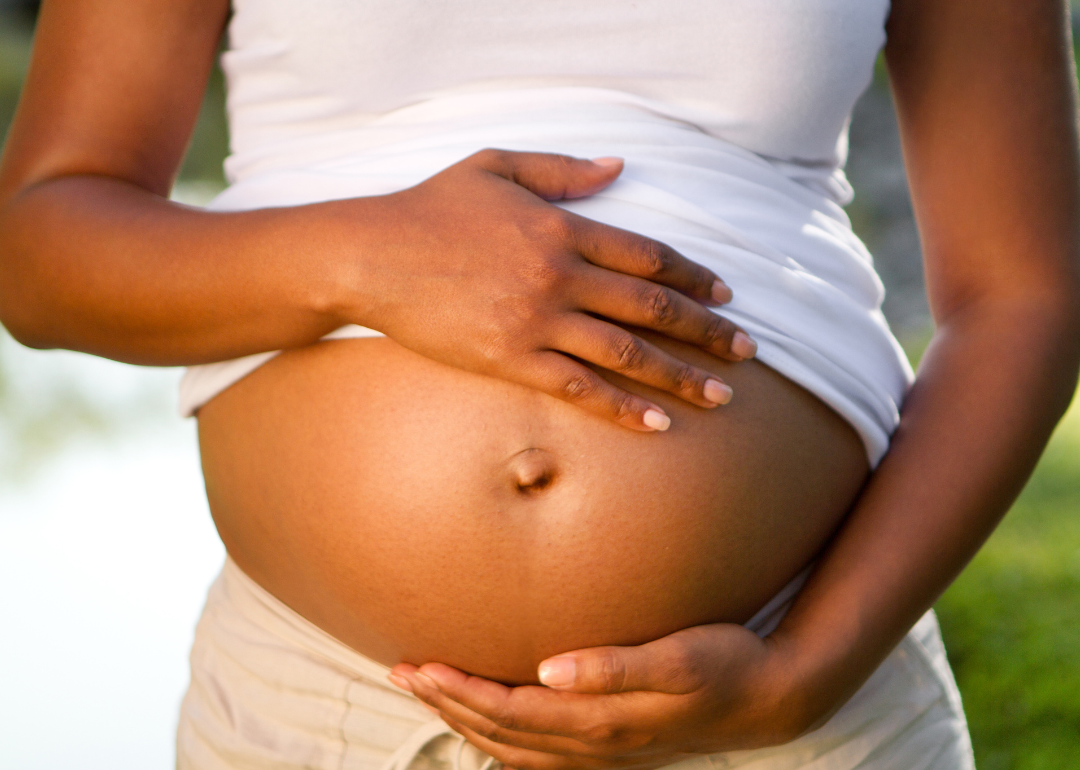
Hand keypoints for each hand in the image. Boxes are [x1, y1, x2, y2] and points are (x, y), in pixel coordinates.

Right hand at [345, 149, 756, 431]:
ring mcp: (536, 321)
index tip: (725, 294)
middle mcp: (559, 275)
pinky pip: (578, 387)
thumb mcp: (496, 166)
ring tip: (722, 397)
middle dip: (707, 329)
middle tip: (748, 350)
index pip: (647, 255)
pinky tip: (656, 423)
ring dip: (681, 375)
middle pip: (651, 307)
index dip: (693, 276)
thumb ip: (562, 171)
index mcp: (561, 228)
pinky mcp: (510, 360)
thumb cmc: (430, 208)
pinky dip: (622, 407)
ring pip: (626, 353)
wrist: (371, 256)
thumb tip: (618, 167)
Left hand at [388, 623, 809, 769]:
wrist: (765, 697)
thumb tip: (551, 668)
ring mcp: (599, 749)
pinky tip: (488, 717)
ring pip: (513, 744)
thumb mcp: (677, 658)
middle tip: (403, 671)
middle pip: (501, 730)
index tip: (419, 665)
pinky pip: (537, 750)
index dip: (461, 691)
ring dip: (465, 718)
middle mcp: (592, 741)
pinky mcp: (609, 742)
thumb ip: (613, 665)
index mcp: (600, 718)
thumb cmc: (722, 663)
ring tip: (428, 691)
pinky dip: (499, 734)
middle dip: (447, 702)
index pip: (511, 710)